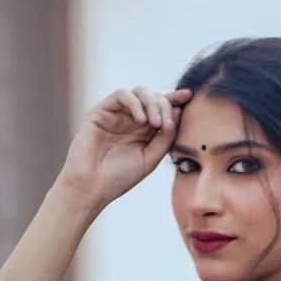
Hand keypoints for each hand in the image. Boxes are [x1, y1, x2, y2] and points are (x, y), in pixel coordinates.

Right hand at [60, 85, 192, 208]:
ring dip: (152, 103)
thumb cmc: (118, 178)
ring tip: (155, 124)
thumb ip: (166, 138)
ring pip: (139, 92)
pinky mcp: (101, 111)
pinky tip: (141, 121)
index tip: (189, 96)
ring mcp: (116, 114)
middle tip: (166, 125)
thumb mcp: (150, 159)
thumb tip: (179, 111)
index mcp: (143, 131)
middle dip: (164, 106)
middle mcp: (130, 119)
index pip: (161, 109)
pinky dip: (135, 103)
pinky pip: (122, 95)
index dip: (175, 100)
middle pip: (153, 97)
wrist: (91, 188)